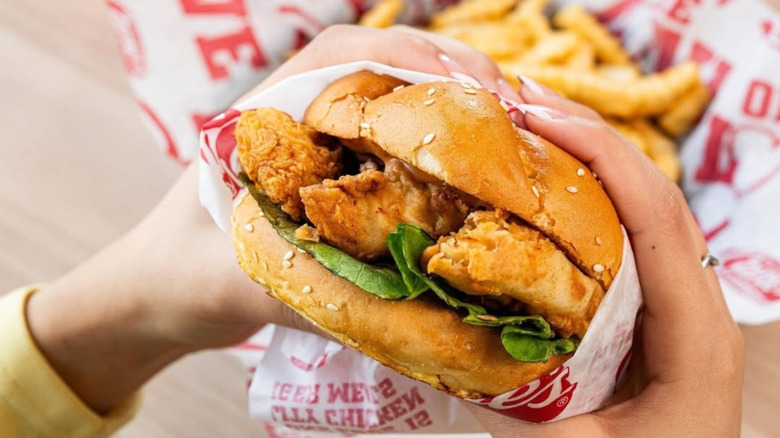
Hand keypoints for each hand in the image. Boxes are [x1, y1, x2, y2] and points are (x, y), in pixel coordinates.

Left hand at [24, 25, 515, 414]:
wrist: (155, 293)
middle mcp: (294, 114)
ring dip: (453, 104)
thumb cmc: (181, 275)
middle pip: (383, 65)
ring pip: (395, 98)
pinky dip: (439, 141)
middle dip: (452, 75)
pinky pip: (395, 139)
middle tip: (514, 109)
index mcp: (264, 115)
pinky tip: (473, 164)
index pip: (342, 56)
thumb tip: (399, 293)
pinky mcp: (334, 170)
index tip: (469, 83)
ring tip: (510, 129)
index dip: (411, 58)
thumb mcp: (232, 278)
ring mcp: (317, 140)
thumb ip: (298, 279)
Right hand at [465, 81, 743, 436]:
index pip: (657, 221)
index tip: (537, 119)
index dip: (602, 158)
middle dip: (591, 139)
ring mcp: (682, 301)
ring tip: (530, 124)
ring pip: (645, 208)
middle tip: (520, 104)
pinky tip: (550, 182)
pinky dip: (594, 195)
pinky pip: (633, 234)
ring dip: (592, 158)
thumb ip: (513, 406)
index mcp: (694, 339)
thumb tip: (438, 347)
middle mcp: (698, 305)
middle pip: (655, 196)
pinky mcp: (659, 306)